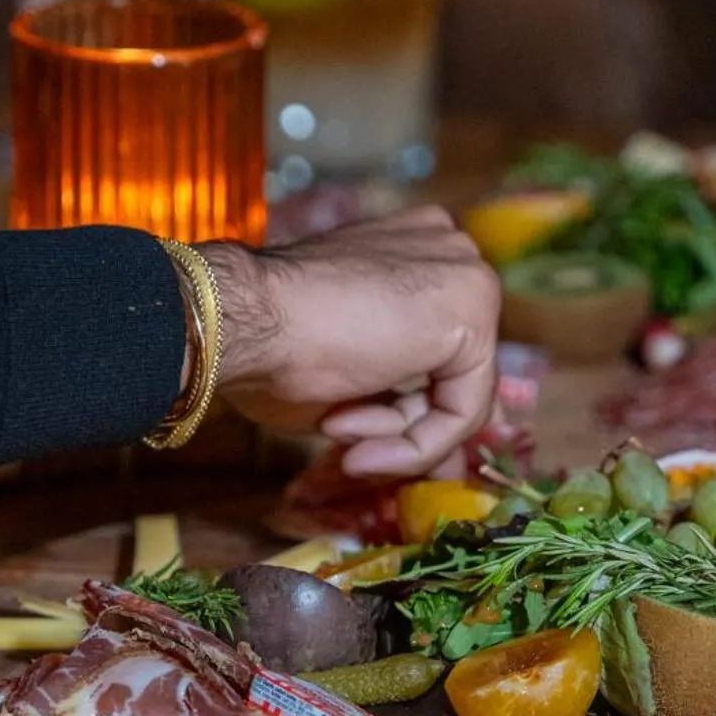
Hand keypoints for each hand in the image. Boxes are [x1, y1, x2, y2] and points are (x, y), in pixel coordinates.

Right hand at [202, 209, 499, 478]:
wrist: (243, 317)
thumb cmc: (271, 342)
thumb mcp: (348, 380)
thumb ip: (399, 404)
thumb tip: (451, 463)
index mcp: (415, 252)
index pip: (440, 355)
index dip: (404, 413)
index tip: (354, 442)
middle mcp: (451, 254)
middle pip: (454, 376)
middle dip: (403, 426)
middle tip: (353, 454)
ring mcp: (468, 278)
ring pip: (456, 396)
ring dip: (394, 434)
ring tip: (333, 428)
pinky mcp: (472, 313)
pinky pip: (462, 410)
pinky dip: (414, 444)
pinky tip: (352, 440)